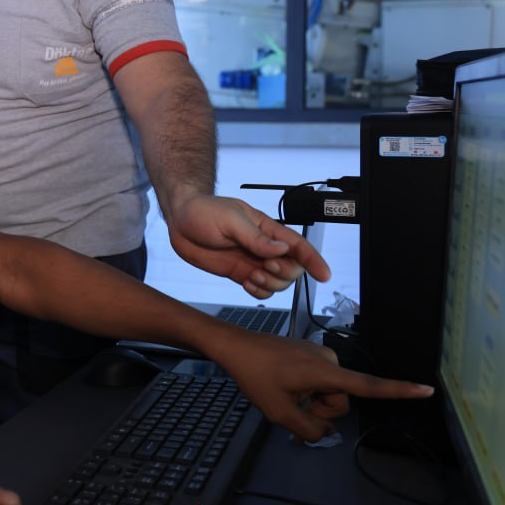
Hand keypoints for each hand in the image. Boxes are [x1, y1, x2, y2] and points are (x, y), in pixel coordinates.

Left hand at [166, 194, 330, 298]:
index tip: (324, 275)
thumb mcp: (230, 219)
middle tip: (264, 267)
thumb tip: (281, 249)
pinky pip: (260, 290)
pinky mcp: (240, 273)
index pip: (298, 245)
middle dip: (284, 274)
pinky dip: (259, 293)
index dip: (314, 260)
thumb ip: (255, 237)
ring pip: (278, 282)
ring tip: (253, 277)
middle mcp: (263, 247)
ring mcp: (252, 261)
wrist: (180, 221)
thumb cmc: (203, 211)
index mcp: (267, 229)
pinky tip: (247, 284)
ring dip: (271, 285)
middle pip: (292, 268)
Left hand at [219, 331, 433, 442]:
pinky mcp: (311, 353)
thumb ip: (310, 430)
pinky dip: (305, 389)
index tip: (426, 390)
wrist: (236, 347)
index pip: (369, 386)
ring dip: (310, 400)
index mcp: (326, 372)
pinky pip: (318, 381)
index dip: (399, 391)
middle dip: (319, 410)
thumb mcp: (279, 413)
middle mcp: (330, 360)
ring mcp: (320, 355)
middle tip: (289, 404)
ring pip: (327, 393)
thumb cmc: (256, 377)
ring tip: (283, 392)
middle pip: (339, 401)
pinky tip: (283, 385)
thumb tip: (325, 433)